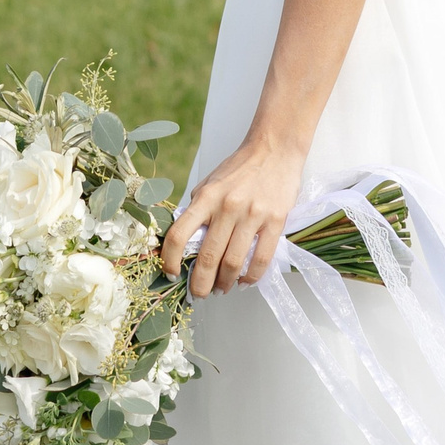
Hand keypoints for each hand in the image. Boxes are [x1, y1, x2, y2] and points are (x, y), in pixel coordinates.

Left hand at [162, 136, 303, 298]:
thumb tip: (183, 242)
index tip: (170, 274)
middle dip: (200, 284)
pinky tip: (244, 281)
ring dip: (225, 284)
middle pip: (207, 257)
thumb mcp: (209, 184)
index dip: (169, 260)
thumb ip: (197, 210)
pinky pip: (261, 260)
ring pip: (233, 263)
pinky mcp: (275, 221)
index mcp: (206, 197)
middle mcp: (227, 207)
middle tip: (199, 294)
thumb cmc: (240, 169)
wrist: (274, 149)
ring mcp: (252, 215)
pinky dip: (250, 278)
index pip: (179, 235)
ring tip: (222, 289)